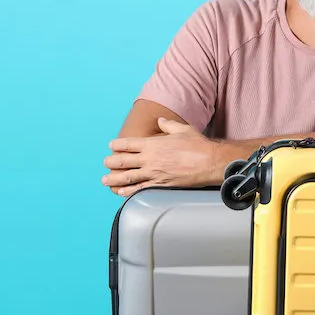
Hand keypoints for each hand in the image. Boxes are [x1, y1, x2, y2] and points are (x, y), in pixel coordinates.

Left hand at [102, 117, 223, 196]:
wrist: (209, 162)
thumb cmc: (198, 145)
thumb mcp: (182, 129)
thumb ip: (168, 125)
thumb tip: (160, 121)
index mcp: (153, 144)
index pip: (128, 144)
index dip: (117, 145)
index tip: (111, 145)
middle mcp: (150, 159)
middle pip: (123, 161)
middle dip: (111, 162)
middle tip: (105, 162)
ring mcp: (153, 173)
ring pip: (127, 177)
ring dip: (114, 179)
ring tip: (105, 180)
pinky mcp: (160, 185)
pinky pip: (139, 190)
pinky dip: (128, 191)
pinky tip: (121, 192)